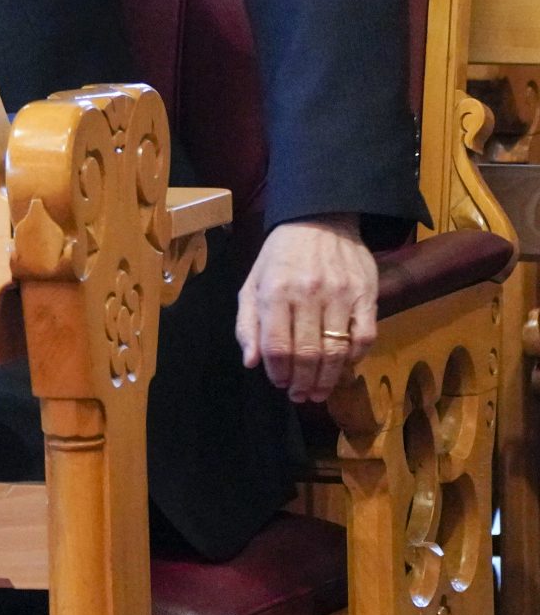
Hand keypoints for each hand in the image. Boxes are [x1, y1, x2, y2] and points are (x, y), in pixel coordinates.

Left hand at [237, 215, 378, 403]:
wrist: (321, 219)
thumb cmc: (281, 255)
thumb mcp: (253, 281)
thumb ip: (248, 322)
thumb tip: (252, 362)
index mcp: (275, 291)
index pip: (277, 346)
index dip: (278, 372)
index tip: (279, 383)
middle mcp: (308, 294)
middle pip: (307, 354)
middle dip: (302, 382)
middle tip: (300, 396)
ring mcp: (340, 295)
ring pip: (336, 351)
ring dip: (328, 380)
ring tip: (319, 392)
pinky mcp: (366, 295)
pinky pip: (364, 338)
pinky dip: (355, 359)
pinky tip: (344, 368)